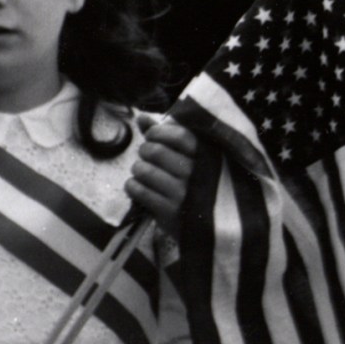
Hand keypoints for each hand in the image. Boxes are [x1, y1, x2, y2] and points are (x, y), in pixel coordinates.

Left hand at [125, 117, 197, 236]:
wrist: (211, 226)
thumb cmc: (198, 183)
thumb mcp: (192, 157)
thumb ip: (167, 134)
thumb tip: (141, 117)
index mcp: (207, 155)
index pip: (178, 135)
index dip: (157, 132)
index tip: (151, 136)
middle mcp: (198, 173)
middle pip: (155, 151)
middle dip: (144, 151)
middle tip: (146, 157)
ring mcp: (184, 193)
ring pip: (144, 171)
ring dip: (137, 170)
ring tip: (142, 173)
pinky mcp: (171, 212)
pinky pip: (139, 191)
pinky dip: (132, 187)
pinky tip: (138, 187)